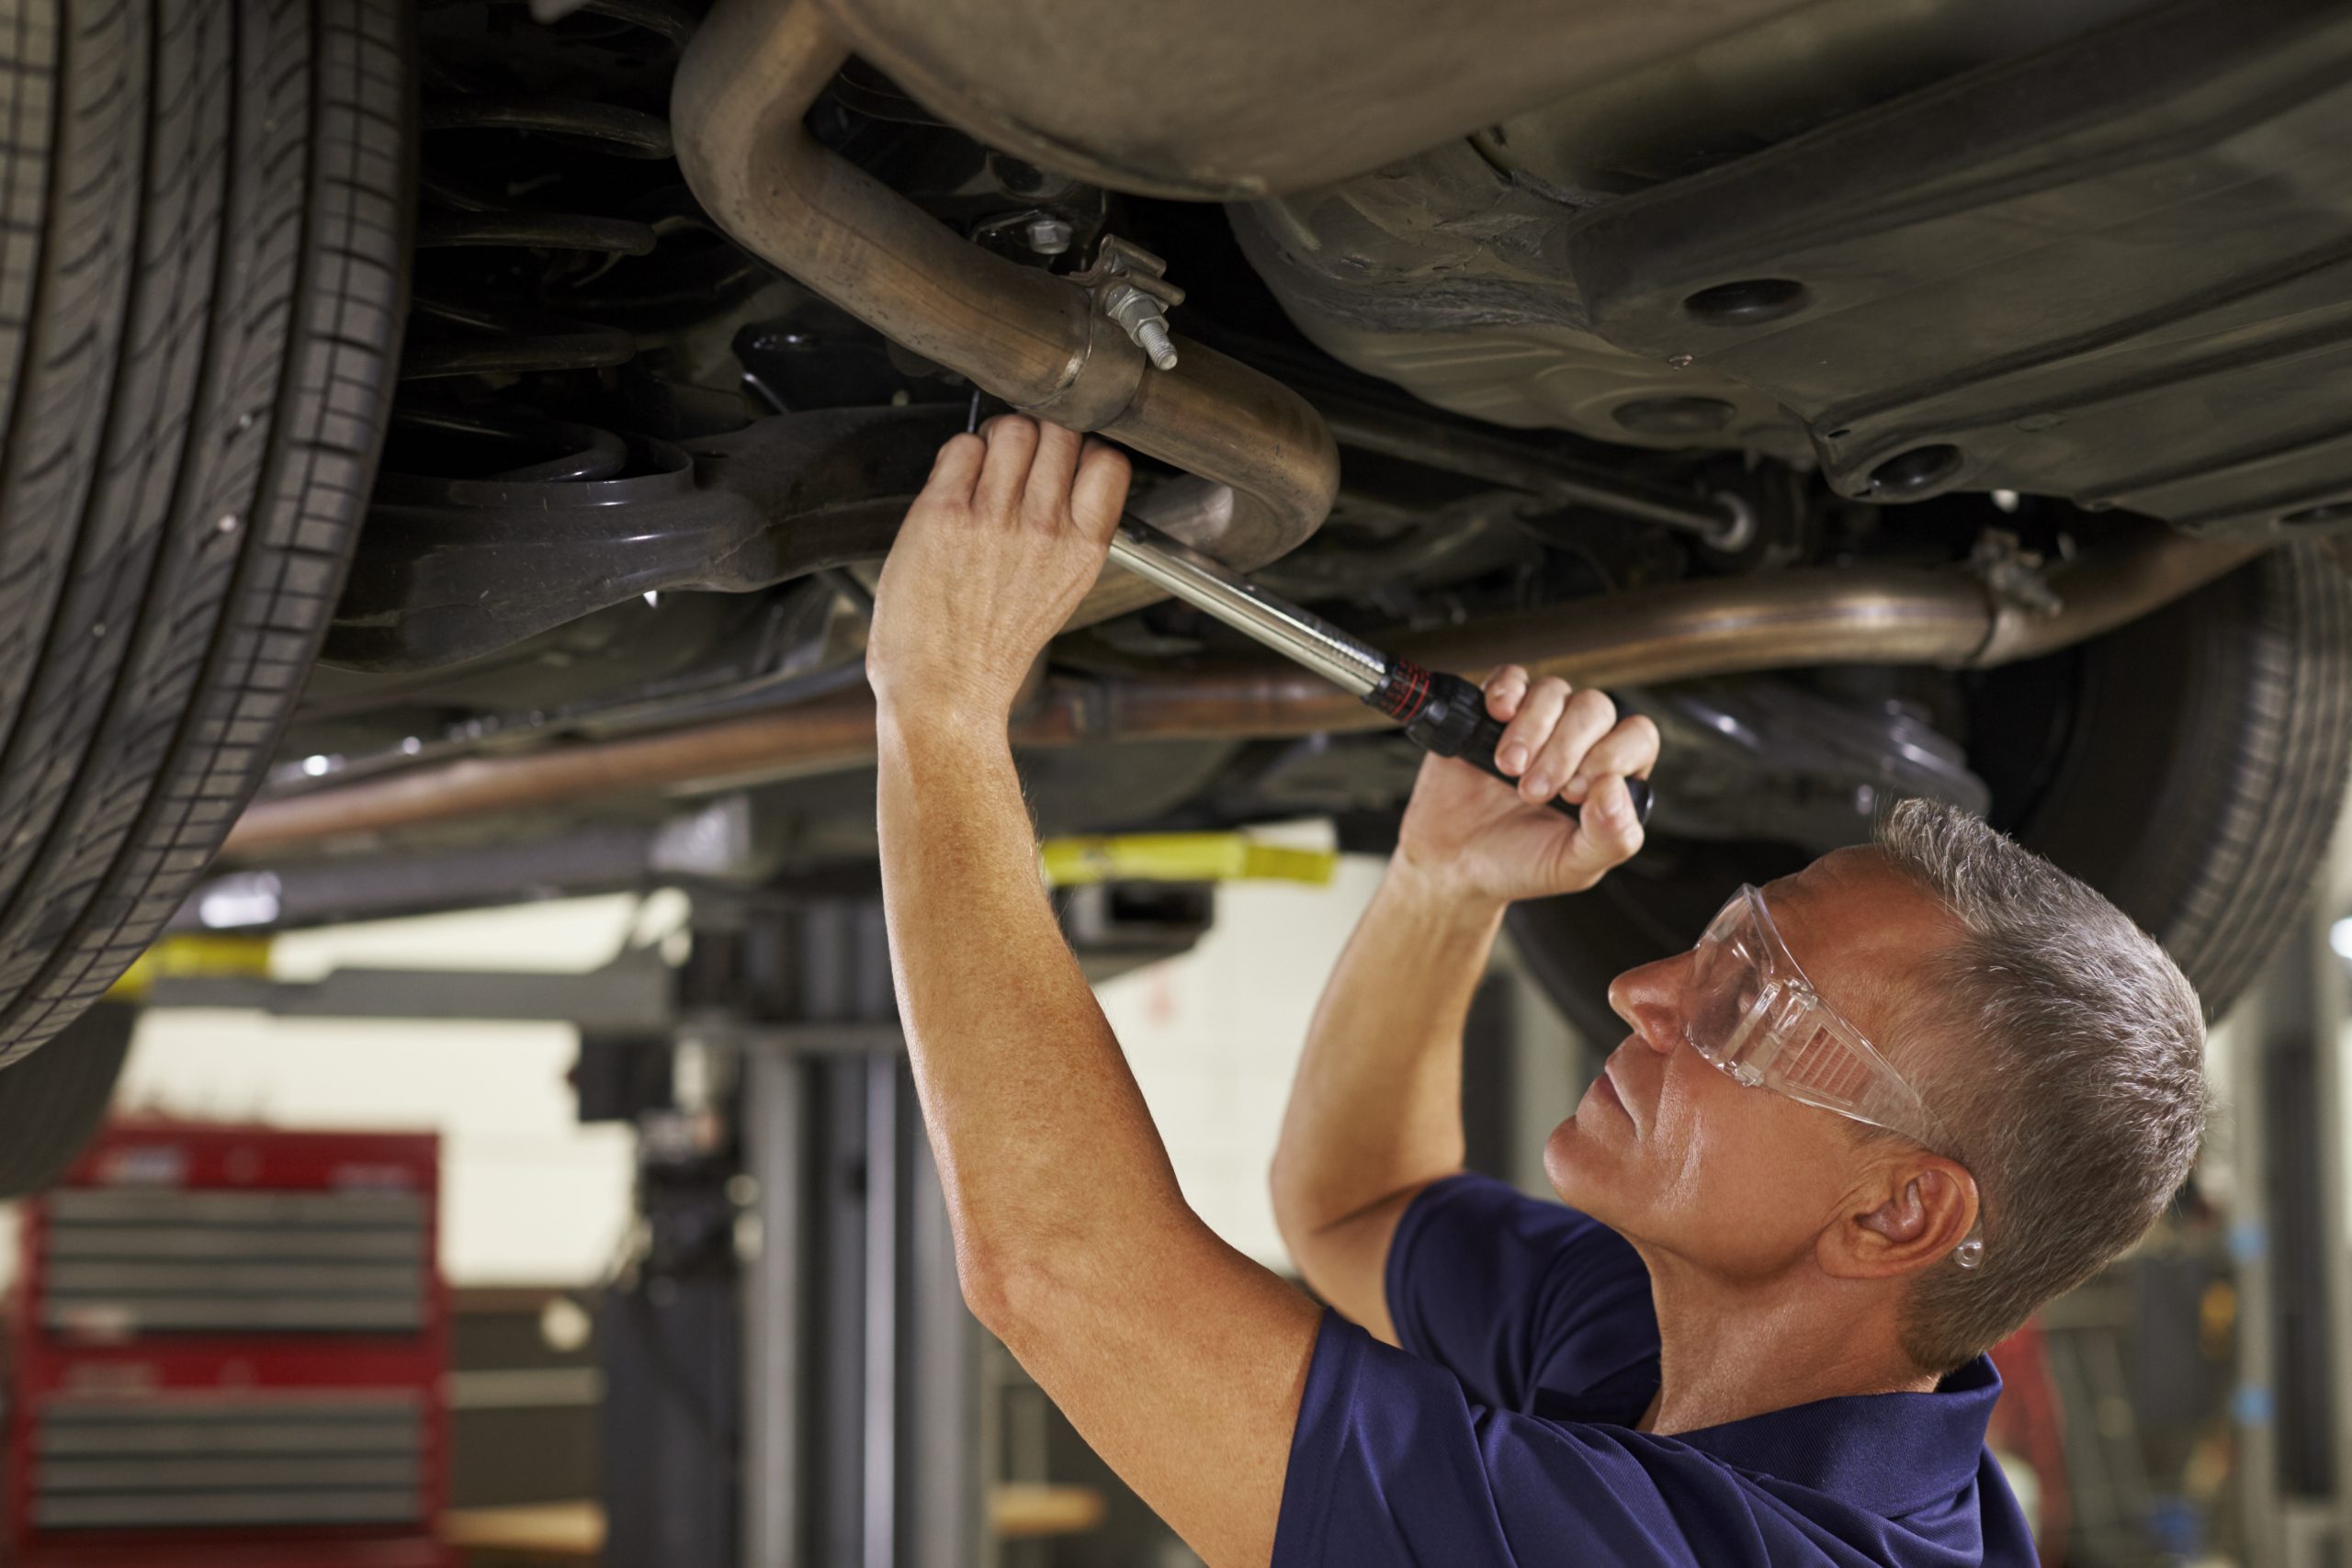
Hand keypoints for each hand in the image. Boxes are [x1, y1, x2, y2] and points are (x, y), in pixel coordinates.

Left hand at [867, 416, 1131, 724]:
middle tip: (1017, 463)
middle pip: (1059, 430)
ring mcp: (993, 518)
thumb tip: (1068, 473)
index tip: (1065, 460)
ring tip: (984, 470)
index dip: (1085, 448)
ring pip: (1011, 429)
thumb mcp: (1063, 592)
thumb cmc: (994, 650)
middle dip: (1039, 434)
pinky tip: (955, 486)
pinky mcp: (943, 514)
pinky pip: (960, 446)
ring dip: (997, 438)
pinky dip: (957, 455)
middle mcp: (1044, 529)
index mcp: (1083, 549)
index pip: (1108, 459)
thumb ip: (1073, 532)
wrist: (944, 691)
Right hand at [1395, 666, 1657, 905]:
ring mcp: (1538, 723)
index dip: (1611, 755)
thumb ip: (1611, 837)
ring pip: (1554, 691)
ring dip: (1532, 728)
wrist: (1452, 863)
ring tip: (1507, 768)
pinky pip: (1512, 677)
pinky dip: (1506, 690)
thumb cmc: (1517, 864)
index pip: (1636, 737)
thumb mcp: (1573, 867)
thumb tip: (1616, 788)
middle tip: (1532, 791)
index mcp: (1610, 776)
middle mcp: (1579, 742)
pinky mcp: (1495, 712)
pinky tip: (1497, 715)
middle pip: (1594, 708)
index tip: (1575, 792)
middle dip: (1563, 750)